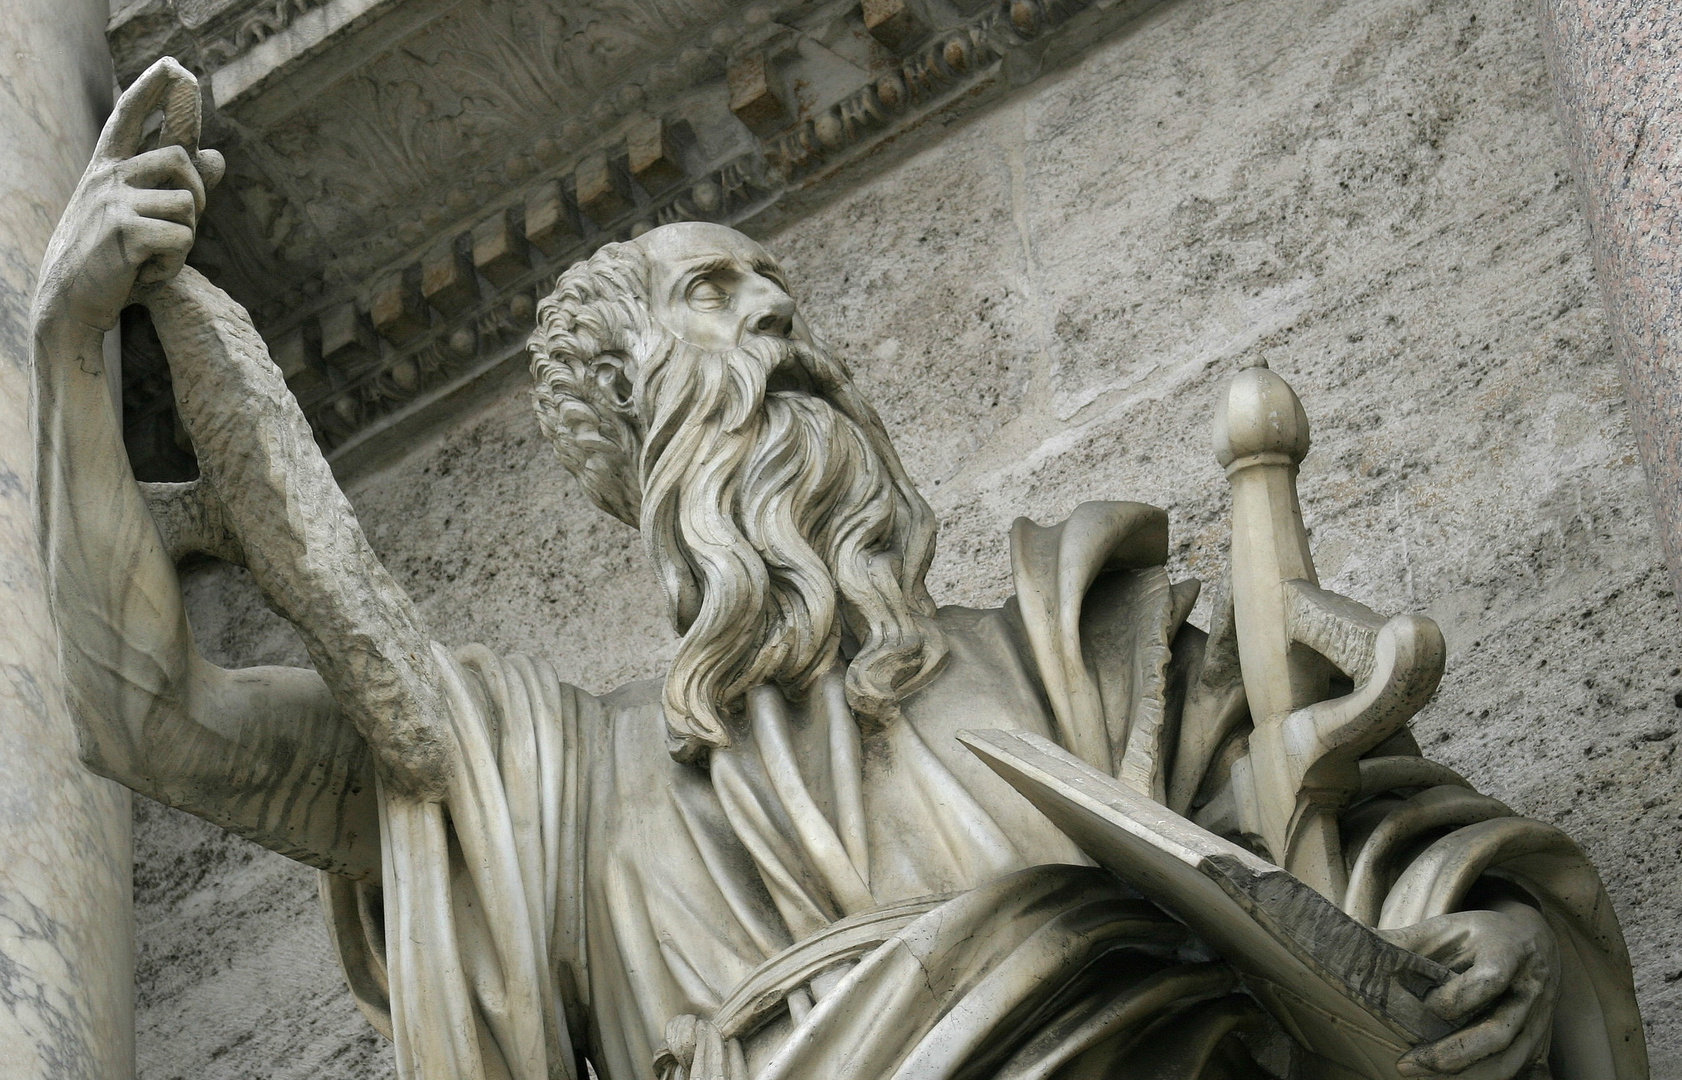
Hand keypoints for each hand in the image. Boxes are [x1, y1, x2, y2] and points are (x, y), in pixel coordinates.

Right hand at [36, 57, 223, 334]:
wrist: (70, 300)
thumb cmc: (109, 256)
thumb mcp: (140, 215)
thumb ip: (177, 185)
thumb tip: (219, 155)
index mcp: (108, 166)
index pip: (130, 116)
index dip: (153, 89)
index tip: (174, 65)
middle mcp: (108, 175)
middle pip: (181, 158)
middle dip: (200, 193)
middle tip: (184, 225)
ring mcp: (113, 200)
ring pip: (188, 204)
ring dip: (187, 238)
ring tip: (156, 255)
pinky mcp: (123, 231)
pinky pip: (180, 239)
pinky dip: (174, 264)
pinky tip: (146, 272)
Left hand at [1382, 903, 1559, 1078]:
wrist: (1533, 942)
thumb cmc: (1479, 935)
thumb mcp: (1445, 928)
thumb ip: (1405, 941)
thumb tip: (1353, 943)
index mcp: (1509, 952)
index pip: (1489, 980)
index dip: (1455, 997)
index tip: (1424, 1006)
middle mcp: (1531, 990)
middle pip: (1498, 1032)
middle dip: (1451, 1054)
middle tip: (1406, 1066)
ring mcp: (1539, 1021)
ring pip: (1508, 1061)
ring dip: (1463, 1076)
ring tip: (1419, 1076)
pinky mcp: (1539, 1043)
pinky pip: (1514, 1070)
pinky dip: (1479, 1079)